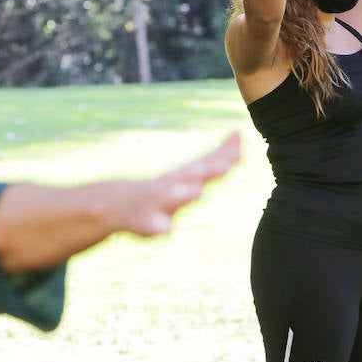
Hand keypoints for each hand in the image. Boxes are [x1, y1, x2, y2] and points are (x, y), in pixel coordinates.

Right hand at [120, 132, 241, 235]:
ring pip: (172, 197)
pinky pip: (155, 226)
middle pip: (193, 176)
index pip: (209, 162)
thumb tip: (239, 133)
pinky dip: (161, 227)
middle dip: (209, 171)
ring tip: (197, 190)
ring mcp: (158, 202)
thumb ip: (217, 157)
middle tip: (225, 166)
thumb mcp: (191, 172)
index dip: (225, 154)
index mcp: (185, 175)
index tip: (239, 138)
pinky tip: (167, 229)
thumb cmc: (164, 188)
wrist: (122, 203)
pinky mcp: (147, 223)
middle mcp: (174, 185)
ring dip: (185, 193)